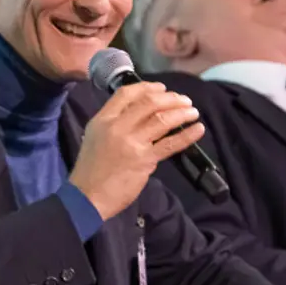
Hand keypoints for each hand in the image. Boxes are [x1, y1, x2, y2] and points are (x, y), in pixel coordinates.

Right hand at [70, 82, 203, 219]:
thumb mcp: (95, 137)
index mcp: (103, 119)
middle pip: (149, 103)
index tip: (163, 88)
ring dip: (181, 113)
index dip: (148, 87)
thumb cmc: (90, 170)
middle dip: (171, 98)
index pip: (127, 94)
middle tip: (184, 101)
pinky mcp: (144, 160)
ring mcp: (132, 142)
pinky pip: (170, 144)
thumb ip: (114, 124)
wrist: (87, 196)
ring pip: (162, 119)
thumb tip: (141, 117)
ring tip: (193, 112)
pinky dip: (187, 135)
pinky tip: (198, 130)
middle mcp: (117, 126)